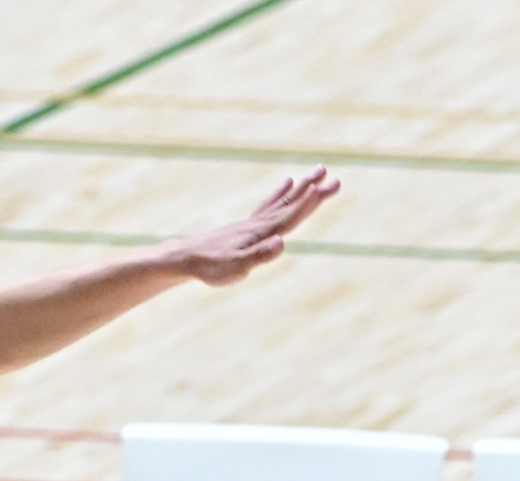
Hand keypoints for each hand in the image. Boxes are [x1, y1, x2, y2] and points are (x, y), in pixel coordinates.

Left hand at [159, 168, 338, 285]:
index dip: (309, 204)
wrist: (186, 258)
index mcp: (261, 233)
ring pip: (283, 201)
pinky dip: (281, 193)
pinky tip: (287, 183)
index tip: (326, 188)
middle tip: (334, 177)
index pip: (291, 216)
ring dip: (302, 188)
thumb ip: (260, 256)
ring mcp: (253, 223)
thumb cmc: (212, 267)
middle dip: (313, 192)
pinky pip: (269, 204)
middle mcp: (260, 224)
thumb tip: (282, 242)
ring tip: (317, 173)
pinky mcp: (246, 225)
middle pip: (291, 204)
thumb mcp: (237, 268)